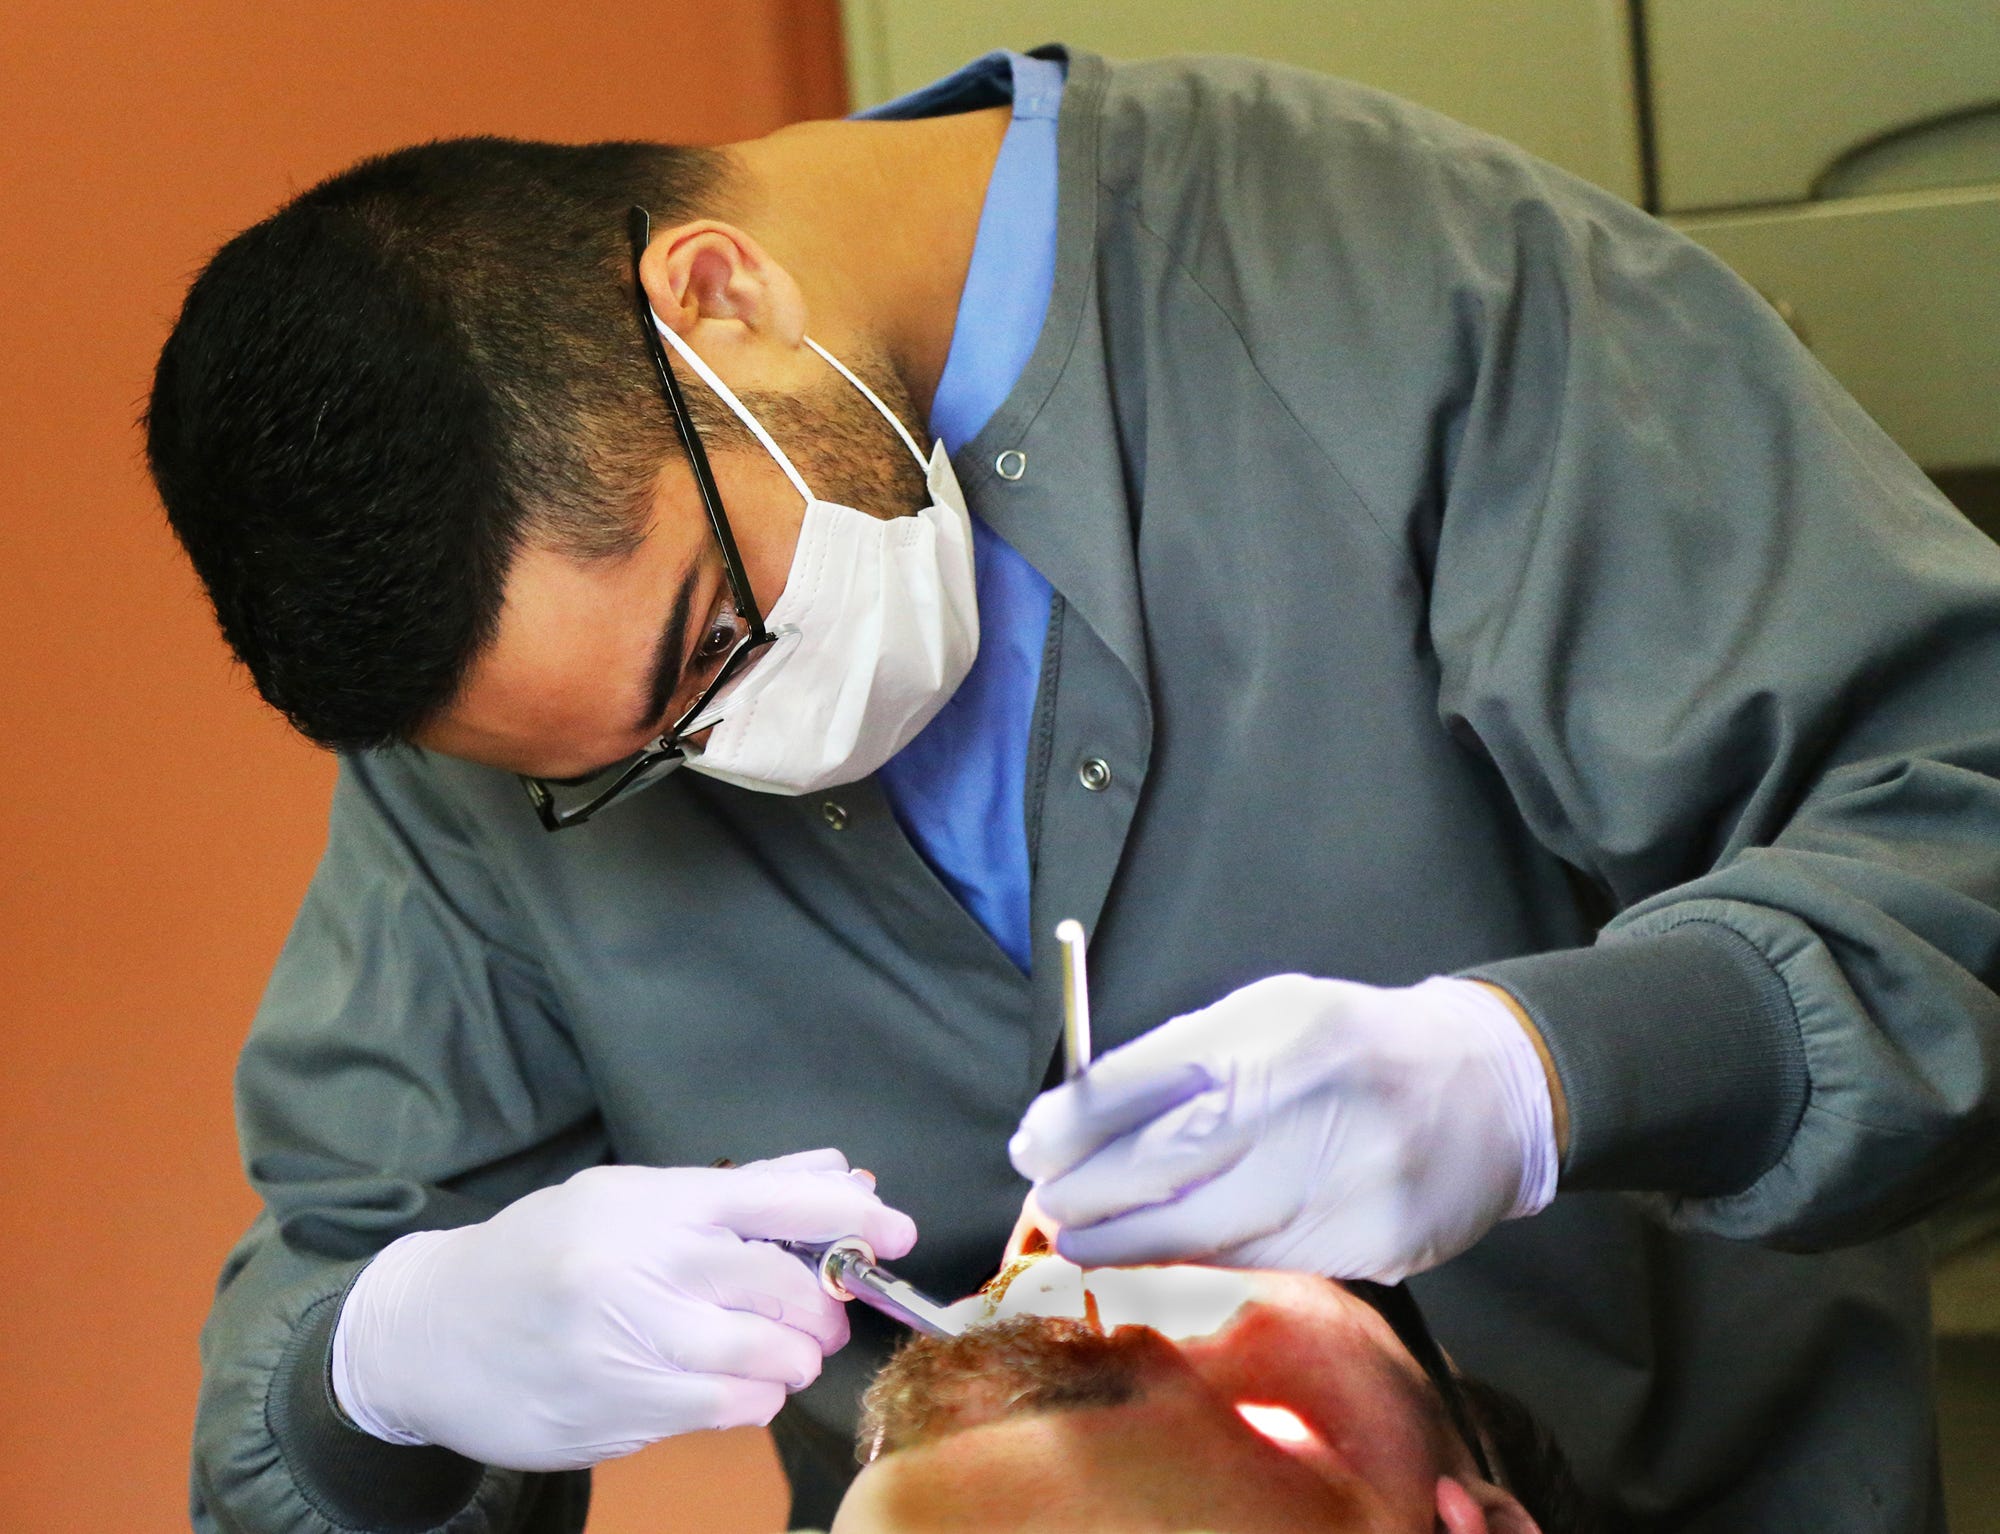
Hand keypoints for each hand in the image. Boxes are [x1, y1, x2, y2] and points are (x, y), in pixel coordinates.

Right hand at [330, 1149, 916, 1469]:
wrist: (429, 1331)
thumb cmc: (542, 1254)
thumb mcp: (627, 1200)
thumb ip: (736, 1190)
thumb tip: (837, 1171)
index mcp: (651, 1202)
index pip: (773, 1196)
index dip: (847, 1215)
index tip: (896, 1231)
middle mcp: (639, 1264)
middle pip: (777, 1285)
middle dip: (820, 1307)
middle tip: (822, 1317)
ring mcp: (623, 1340)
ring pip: (759, 1357)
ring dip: (790, 1361)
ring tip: (778, 1355)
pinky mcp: (613, 1407)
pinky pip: (723, 1410)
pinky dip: (751, 1402)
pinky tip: (734, 1389)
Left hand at [1009, 976, 1557, 1283]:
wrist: (1494, 1091)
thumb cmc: (1354, 1048)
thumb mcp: (1272, 1016)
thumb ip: (1187, 1061)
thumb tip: (1081, 1114)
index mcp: (1285, 1029)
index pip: (1154, 1079)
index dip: (1079, 1121)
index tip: (1033, 1142)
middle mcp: (1319, 1101)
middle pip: (1172, 1161)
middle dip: (1091, 1190)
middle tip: (1045, 1201)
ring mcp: (1352, 1178)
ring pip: (1211, 1228)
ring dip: (1128, 1240)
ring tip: (1078, 1238)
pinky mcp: (1376, 1240)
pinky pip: (1262, 1260)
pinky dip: (1196, 1260)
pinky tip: (1154, 1255)